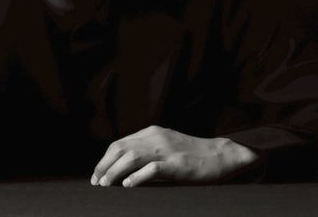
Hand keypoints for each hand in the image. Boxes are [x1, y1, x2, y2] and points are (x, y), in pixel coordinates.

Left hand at [90, 125, 261, 186]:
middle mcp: (156, 138)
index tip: (97, 174)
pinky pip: (153, 168)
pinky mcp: (177, 164)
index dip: (105, 159)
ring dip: (115, 171)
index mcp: (152, 132)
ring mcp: (167, 150)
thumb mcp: (166, 145)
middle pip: (121, 148)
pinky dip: (138, 176)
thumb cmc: (192, 155)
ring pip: (132, 156)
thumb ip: (147, 150)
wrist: (220, 156)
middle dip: (104, 165)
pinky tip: (129, 185)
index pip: (120, 143)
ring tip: (106, 185)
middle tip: (97, 183)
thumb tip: (122, 166)